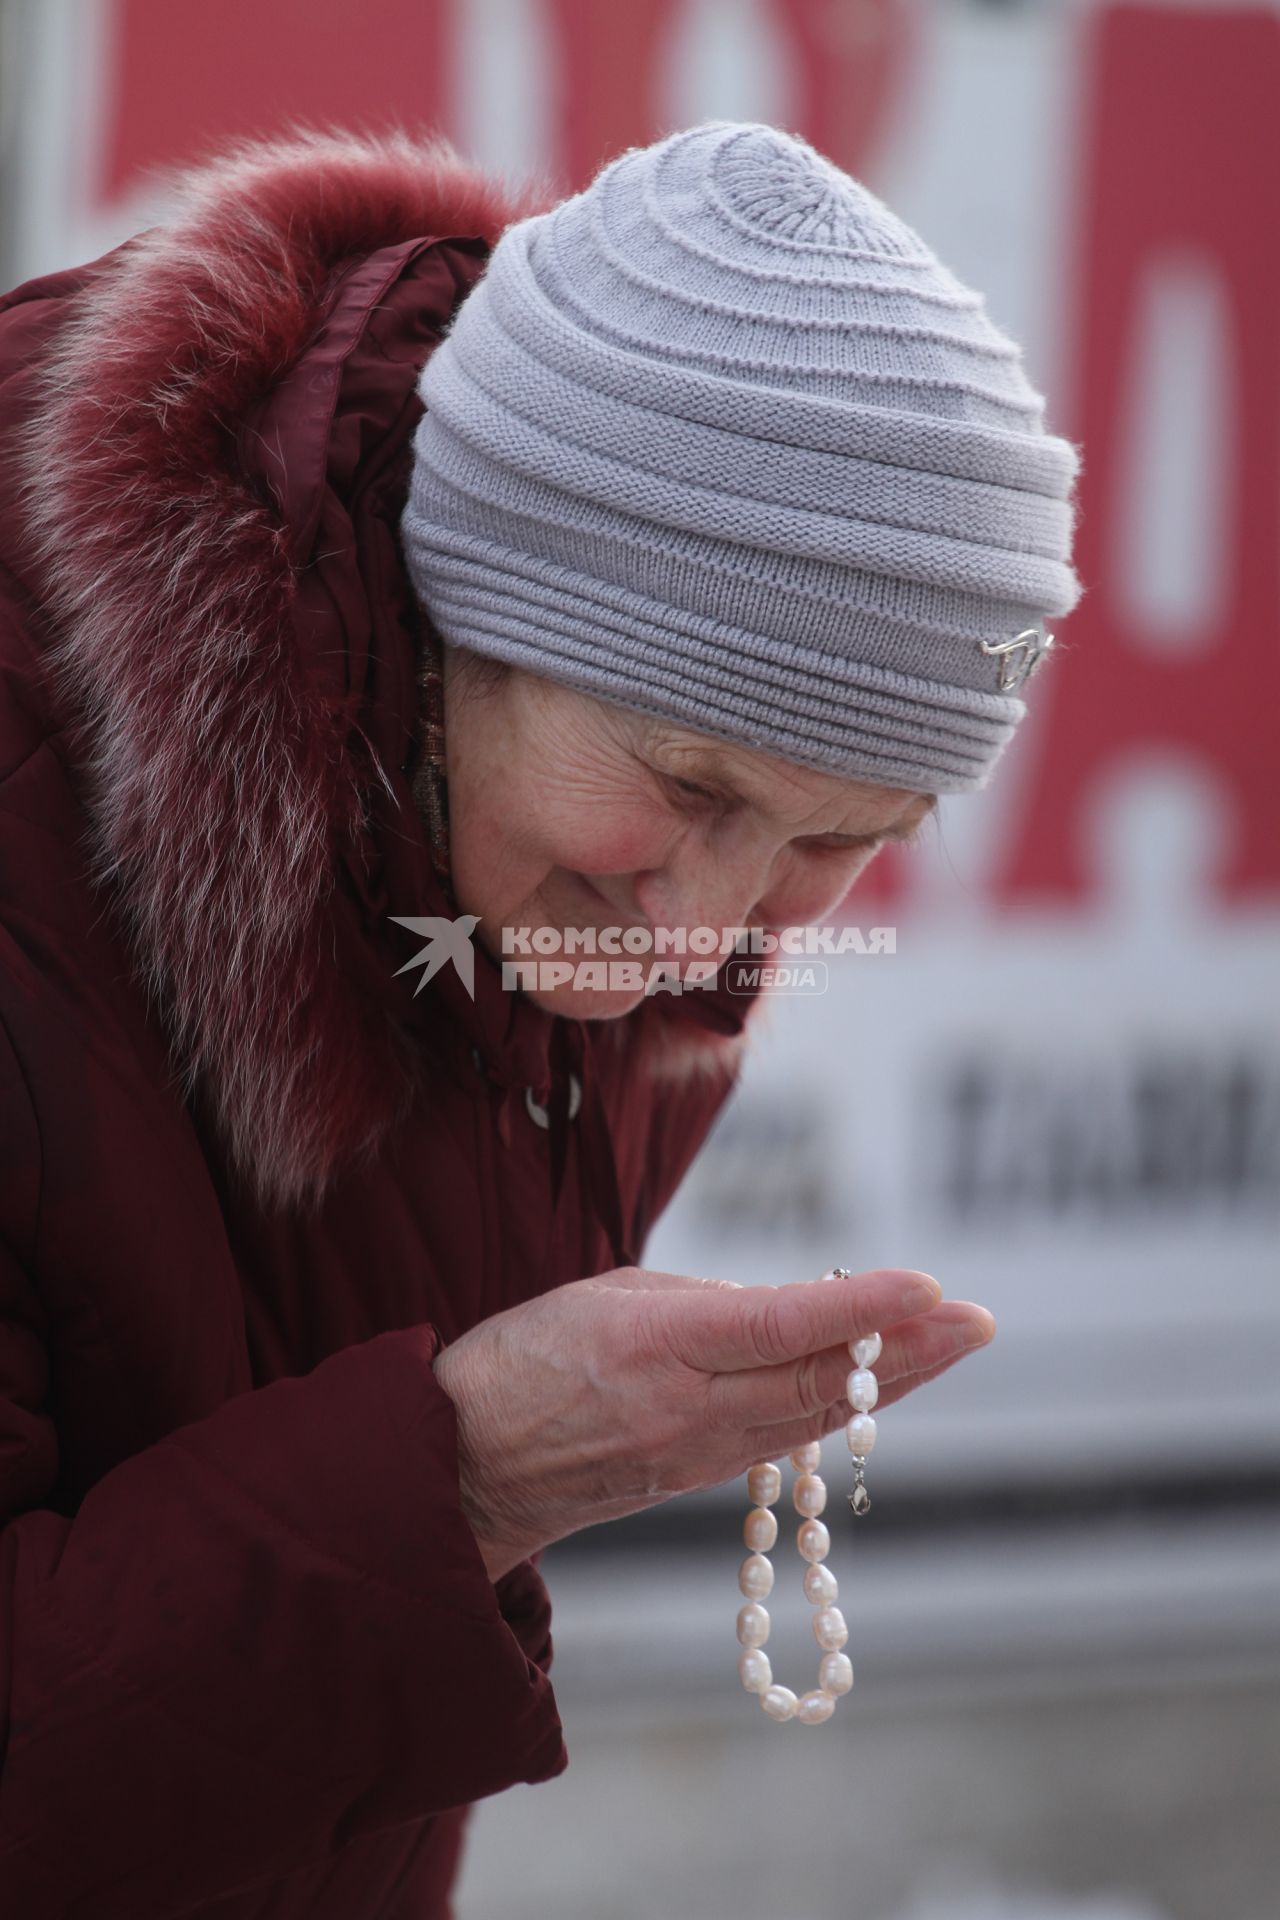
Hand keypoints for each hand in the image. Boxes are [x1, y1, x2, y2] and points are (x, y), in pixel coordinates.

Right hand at [432, 1265, 994, 1581]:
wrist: (465, 1469)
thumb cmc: (521, 1360)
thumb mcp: (604, 1295)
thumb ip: (701, 1301)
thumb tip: (785, 1311)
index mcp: (652, 1347)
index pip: (778, 1327)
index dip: (858, 1308)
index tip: (927, 1286)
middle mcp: (685, 1409)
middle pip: (816, 1383)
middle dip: (906, 1352)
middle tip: (978, 1320)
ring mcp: (695, 1454)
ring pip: (810, 1417)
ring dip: (889, 1382)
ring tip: (952, 1344)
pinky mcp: (695, 1477)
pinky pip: (781, 1438)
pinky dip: (836, 1408)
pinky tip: (877, 1385)